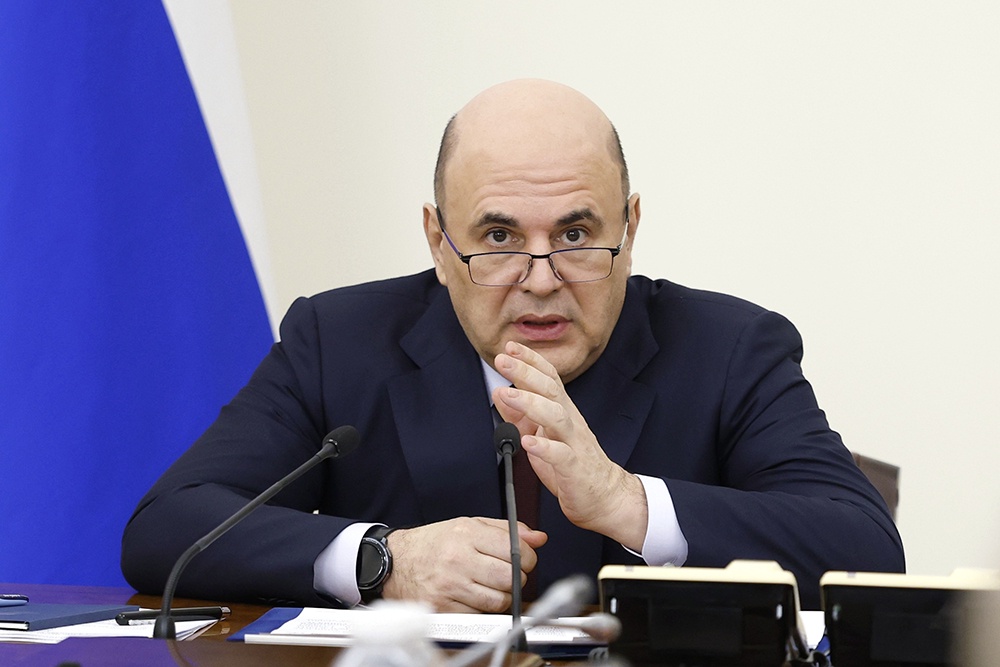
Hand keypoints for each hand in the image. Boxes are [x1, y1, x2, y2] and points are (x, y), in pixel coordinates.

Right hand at [381, 517, 546, 612]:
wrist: (395, 562)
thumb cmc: (434, 543)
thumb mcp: (469, 525)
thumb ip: (506, 530)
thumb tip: (538, 538)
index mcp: (467, 533)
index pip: (515, 550)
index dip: (527, 558)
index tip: (523, 560)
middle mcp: (458, 558)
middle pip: (510, 578)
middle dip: (516, 578)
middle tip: (507, 574)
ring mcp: (450, 585)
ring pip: (498, 600)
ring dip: (501, 596)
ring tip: (489, 586)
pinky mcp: (444, 608)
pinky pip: (480, 615)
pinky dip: (482, 609)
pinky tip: (473, 597)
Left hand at [492, 341, 648, 550]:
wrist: (604, 496)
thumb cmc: (571, 464)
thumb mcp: (541, 434)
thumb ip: (520, 415)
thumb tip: (500, 393)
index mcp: (562, 410)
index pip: (548, 377)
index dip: (530, 359)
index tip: (510, 346)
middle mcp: (569, 421)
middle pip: (550, 389)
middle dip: (525, 372)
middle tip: (502, 359)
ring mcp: (574, 443)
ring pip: (555, 416)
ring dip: (530, 403)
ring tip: (507, 394)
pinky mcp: (575, 468)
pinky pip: (561, 455)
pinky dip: (544, 447)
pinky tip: (528, 441)